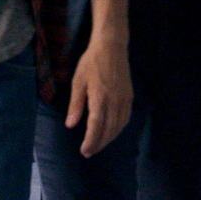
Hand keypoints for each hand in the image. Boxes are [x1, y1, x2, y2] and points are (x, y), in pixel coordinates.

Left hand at [64, 36, 131, 155]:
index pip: (96, 127)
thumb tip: (70, 125)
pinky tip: (112, 131)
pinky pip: (126, 118)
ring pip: (119, 126)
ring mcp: (124, 100)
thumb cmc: (91, 62)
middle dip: (99, 143)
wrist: (112, 47)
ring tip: (99, 144)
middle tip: (89, 152)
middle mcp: (115, 102)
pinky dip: (119, 129)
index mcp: (100, 99)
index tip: (85, 151)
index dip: (91, 141)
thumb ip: (75, 105)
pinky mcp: (130, 97)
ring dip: (109, 138)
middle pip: (109, 130)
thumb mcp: (78, 81)